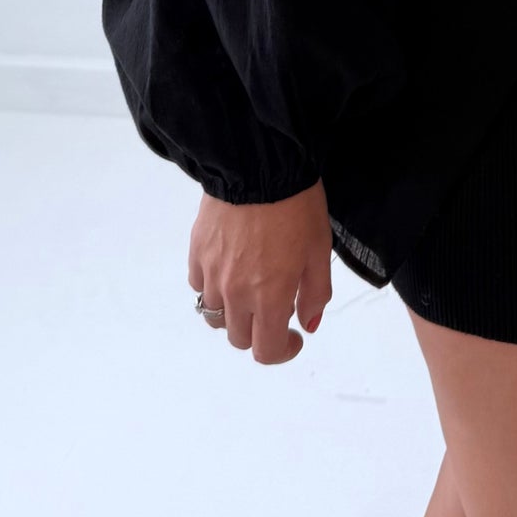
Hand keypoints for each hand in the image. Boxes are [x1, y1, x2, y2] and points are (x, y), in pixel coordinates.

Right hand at [189, 180, 332, 364]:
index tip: (293, 336)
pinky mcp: (197, 253)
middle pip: (238, 338)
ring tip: (250, 288)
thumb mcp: (320, 251)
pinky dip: (213, 288)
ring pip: (214, 316)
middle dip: (259, 332)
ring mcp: (212, 274)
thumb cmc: (295, 205)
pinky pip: (200, 286)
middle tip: (276, 309)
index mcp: (269, 297)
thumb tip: (308, 323)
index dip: (283, 351)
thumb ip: (315, 293)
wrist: (259, 165)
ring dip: (233, 313)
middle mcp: (235, 293)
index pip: (266, 350)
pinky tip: (230, 269)